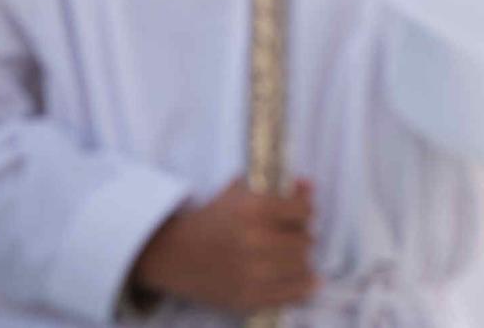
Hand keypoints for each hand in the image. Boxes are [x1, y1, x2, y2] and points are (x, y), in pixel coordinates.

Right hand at [129, 178, 317, 314]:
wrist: (173, 253)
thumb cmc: (212, 218)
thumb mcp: (241, 192)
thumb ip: (279, 188)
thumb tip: (310, 186)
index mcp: (256, 208)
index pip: (304, 211)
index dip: (304, 212)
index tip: (299, 216)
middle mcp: (256, 240)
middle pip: (304, 240)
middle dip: (301, 237)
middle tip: (293, 238)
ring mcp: (253, 272)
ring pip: (301, 265)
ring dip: (300, 261)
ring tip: (293, 257)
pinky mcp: (248, 297)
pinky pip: (291, 293)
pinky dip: (302, 287)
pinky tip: (308, 281)